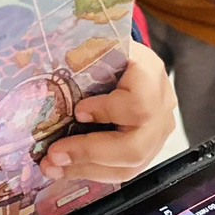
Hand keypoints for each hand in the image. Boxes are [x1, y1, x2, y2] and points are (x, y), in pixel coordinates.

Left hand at [40, 41, 177, 183]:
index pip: (139, 105)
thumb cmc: (109, 50)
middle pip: (135, 146)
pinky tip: (66, 168)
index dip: (108, 113)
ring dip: (86, 169)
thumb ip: (83, 55)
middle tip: (55, 154)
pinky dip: (91, 171)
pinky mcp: (149, 149)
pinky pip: (123, 170)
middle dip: (89, 153)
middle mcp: (161, 107)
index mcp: (150, 73)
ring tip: (53, 166)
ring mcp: (158, 132)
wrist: (128, 60)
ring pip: (129, 166)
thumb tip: (53, 71)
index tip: (78, 112)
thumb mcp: (98, 42)